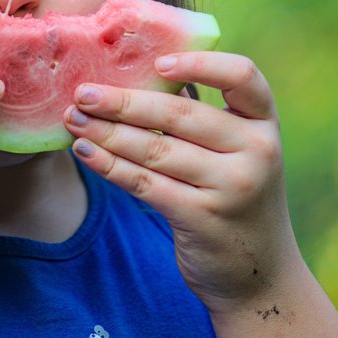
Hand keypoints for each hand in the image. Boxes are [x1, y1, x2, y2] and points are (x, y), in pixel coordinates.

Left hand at [62, 51, 299, 313]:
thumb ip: (203, 118)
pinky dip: (109, 165)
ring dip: (107, 132)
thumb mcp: (238, 153)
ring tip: (73, 119)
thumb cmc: (234, 197)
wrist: (258, 274)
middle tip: (83, 92)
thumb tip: (130, 77)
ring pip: (154, 149)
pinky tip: (84, 151)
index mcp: (264, 124)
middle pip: (180, 114)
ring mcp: (232, 187)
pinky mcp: (202, 218)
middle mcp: (256, 151)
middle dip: (123, 102)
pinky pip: (144, 183)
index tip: (158, 63)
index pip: (242, 76)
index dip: (200, 63)